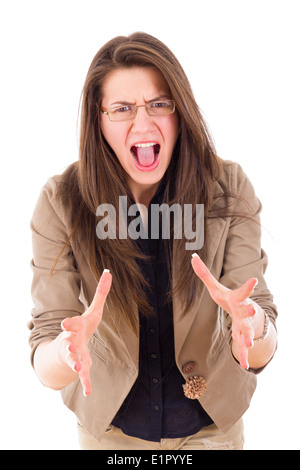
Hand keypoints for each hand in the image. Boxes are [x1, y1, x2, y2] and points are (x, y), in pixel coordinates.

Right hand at [58, 269, 111, 395]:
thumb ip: (101, 292)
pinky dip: (86, 384)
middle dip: (68, 344)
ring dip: (74, 363)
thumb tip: (109, 271)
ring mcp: (75, 355)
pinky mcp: (81, 367)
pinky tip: (88, 393)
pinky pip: (83, 376)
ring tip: (77, 368)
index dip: (69, 324)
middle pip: (68, 342)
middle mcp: (72, 341)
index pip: (72, 324)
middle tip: (69, 345)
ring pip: (73, 360)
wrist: (70, 346)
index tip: (65, 324)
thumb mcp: (93, 309)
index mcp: (75, 327)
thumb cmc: (83, 326)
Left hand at [191, 253, 257, 369]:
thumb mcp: (215, 286)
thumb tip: (192, 257)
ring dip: (247, 337)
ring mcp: (244, 325)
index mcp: (236, 299)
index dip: (248, 286)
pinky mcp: (242, 337)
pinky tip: (246, 366)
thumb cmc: (228, 298)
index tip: (254, 280)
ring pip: (246, 331)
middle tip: (252, 311)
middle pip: (246, 312)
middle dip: (249, 312)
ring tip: (249, 343)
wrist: (246, 313)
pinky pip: (242, 348)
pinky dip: (245, 356)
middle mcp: (243, 312)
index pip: (242, 291)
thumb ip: (204, 273)